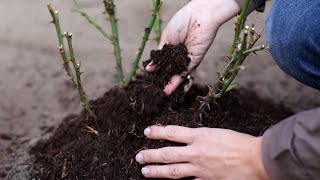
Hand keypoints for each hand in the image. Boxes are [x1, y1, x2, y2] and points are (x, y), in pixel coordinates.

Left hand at [135, 125, 268, 179]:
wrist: (256, 158)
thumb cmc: (239, 142)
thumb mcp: (216, 132)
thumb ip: (199, 137)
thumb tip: (186, 140)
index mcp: (200, 136)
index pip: (172, 132)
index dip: (157, 132)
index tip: (147, 132)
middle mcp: (196, 152)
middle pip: (167, 154)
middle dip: (150, 155)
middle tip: (139, 156)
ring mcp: (200, 168)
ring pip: (172, 171)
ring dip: (156, 171)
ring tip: (145, 172)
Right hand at [146, 0, 241, 94]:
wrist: (198, 17)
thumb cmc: (181, 22)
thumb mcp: (166, 39)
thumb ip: (159, 54)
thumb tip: (150, 67)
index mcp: (171, 49)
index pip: (162, 63)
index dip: (156, 70)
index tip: (149, 75)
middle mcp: (178, 57)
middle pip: (170, 71)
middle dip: (163, 80)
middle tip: (155, 89)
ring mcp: (186, 60)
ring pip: (177, 75)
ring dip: (170, 85)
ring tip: (163, 93)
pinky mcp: (194, 62)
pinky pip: (186, 74)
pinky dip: (177, 82)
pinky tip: (169, 88)